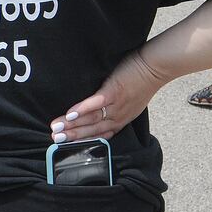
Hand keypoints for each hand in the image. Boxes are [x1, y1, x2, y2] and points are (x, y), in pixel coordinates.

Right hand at [48, 50, 167, 142]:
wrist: (155, 66)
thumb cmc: (143, 79)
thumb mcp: (131, 101)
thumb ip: (117, 107)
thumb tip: (101, 108)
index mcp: (122, 119)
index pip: (100, 135)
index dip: (83, 140)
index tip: (67, 144)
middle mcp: (118, 116)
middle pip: (92, 130)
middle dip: (72, 135)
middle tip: (55, 139)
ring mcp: (116, 105)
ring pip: (91, 119)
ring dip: (71, 125)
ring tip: (56, 127)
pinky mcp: (114, 92)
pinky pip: (95, 104)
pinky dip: (82, 110)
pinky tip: (69, 113)